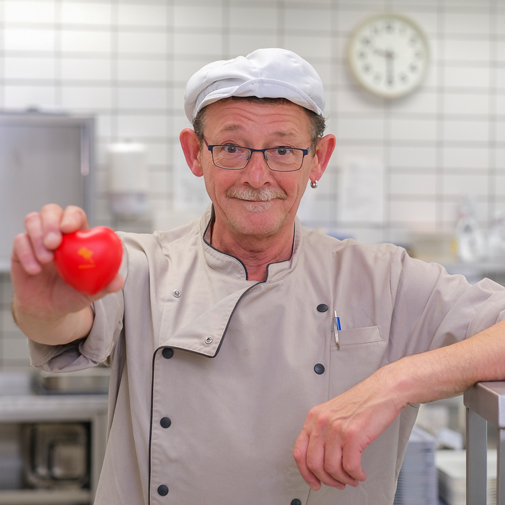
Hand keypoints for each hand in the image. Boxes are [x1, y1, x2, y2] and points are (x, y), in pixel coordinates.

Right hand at [11, 204, 122, 340]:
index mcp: (77, 237)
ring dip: (37, 237)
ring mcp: (37, 239)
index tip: (69, 228)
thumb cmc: (72, 295)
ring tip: (46, 260)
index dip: (72, 217)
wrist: (48, 309)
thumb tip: (119, 282)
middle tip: (54, 243)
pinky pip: (19, 241)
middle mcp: (57, 233)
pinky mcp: (21, 249)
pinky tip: (35, 270)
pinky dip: (27, 254)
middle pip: (51, 210)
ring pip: (33, 220)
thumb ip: (104, 286)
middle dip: (51, 223)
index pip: (75, 215)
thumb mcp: (90, 292)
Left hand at [293, 370, 403, 490]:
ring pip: (332, 468)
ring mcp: (336, 428)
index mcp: (314, 417)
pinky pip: (350, 466)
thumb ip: (323, 432)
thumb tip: (319, 460)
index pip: (299, 451)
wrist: (382, 391)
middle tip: (337, 483)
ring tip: (352, 478)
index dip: (305, 472)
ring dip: (344, 479)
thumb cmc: (361, 402)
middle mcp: (322, 422)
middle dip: (327, 479)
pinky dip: (356, 475)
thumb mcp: (333, 413)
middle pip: (314, 464)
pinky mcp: (353, 435)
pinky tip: (360, 473)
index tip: (314, 482)